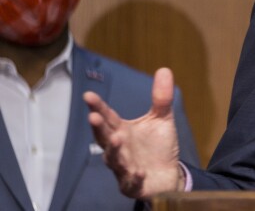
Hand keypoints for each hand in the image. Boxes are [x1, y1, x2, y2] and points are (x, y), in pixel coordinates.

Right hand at [84, 67, 182, 198]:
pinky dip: (134, 177)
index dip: (98, 107)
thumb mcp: (161, 119)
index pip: (108, 117)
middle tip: (93, 116)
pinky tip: (139, 171)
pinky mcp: (134, 185)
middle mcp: (119, 149)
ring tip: (117, 138)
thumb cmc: (158, 146)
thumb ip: (161, 98)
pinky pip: (132, 182)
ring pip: (114, 160)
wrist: (167, 175)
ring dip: (114, 150)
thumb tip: (164, 69)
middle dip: (98, 128)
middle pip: (105, 138)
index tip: (88, 95)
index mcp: (122, 130)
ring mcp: (124, 167)